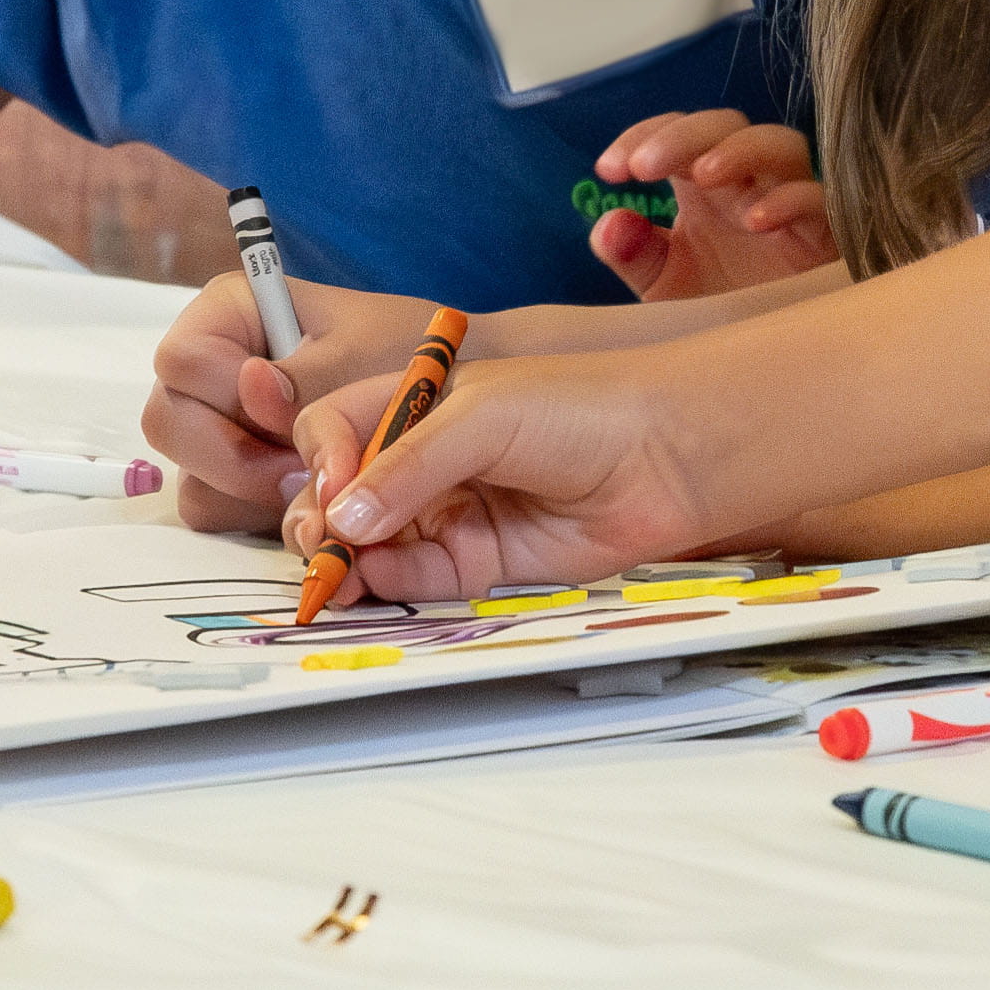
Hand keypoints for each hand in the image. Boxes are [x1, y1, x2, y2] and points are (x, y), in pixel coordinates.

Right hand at [145, 274, 440, 534]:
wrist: (450, 393)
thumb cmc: (408, 351)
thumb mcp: (366, 353)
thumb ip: (310, 376)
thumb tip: (253, 385)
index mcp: (231, 314)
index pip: (181, 360)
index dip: (226, 393)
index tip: (285, 409)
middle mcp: (213, 370)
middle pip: (169, 424)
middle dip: (234, 457)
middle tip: (301, 468)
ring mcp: (220, 427)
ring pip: (192, 478)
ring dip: (251, 493)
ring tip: (316, 480)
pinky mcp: (237, 476)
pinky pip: (218, 511)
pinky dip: (259, 515)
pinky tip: (311, 497)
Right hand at [285, 337, 729, 603]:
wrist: (668, 456)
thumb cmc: (580, 407)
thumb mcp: (481, 416)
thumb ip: (407, 466)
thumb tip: (343, 518)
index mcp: (417, 404)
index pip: (335, 430)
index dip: (322, 459)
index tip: (332, 485)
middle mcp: (425, 459)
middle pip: (344, 494)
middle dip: (321, 518)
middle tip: (322, 543)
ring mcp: (451, 511)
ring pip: (374, 543)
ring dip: (347, 559)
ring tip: (335, 575)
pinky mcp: (481, 562)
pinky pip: (418, 579)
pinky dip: (388, 585)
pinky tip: (374, 584)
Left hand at [585, 110, 836, 298]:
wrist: (770, 360)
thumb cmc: (720, 310)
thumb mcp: (664, 286)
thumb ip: (633, 255)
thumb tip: (608, 223)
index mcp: (704, 185)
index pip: (677, 131)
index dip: (644, 135)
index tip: (609, 169)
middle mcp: (748, 183)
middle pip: (727, 124)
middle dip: (683, 136)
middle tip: (643, 168)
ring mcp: (790, 203)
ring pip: (781, 145)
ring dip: (739, 150)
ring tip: (702, 176)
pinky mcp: (825, 236)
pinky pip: (820, 201)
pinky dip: (790, 200)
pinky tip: (756, 222)